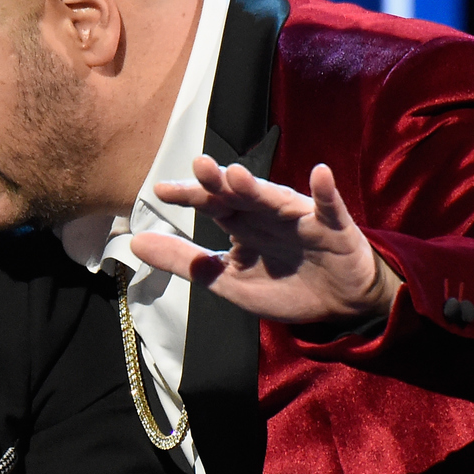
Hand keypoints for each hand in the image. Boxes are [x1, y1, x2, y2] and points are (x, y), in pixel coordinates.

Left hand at [136, 156, 400, 323]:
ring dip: (258, 187)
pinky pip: (329, 207)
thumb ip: (186, 262)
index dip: (188, 195)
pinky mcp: (334, 228)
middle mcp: (268, 214)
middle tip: (198, 166)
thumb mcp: (228, 282)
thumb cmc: (285, 287)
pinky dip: (325, 192)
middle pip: (241, 194)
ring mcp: (301, 218)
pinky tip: (320, 174)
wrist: (338, 306)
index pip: (211, 204)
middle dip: (219, 181)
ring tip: (237, 175)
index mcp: (243, 224)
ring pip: (277, 198)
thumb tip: (135, 243)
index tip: (159, 190)